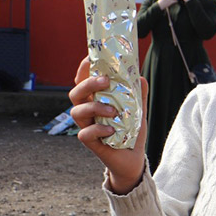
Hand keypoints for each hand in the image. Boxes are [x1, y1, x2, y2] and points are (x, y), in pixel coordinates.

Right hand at [68, 57, 147, 193]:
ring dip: (94, 107)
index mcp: (95, 100)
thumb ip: (138, 94)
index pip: (83, 81)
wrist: (132, 158)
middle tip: (105, 81)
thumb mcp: (137, 110)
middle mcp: (87, 112)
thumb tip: (140, 76)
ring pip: (76, 111)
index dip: (83, 69)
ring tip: (113, 111)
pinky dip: (98, 129)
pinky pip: (84, 133)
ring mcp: (87, 126)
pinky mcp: (90, 142)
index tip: (91, 57)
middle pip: (75, 93)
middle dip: (88, 84)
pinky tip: (111, 130)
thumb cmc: (130, 131)